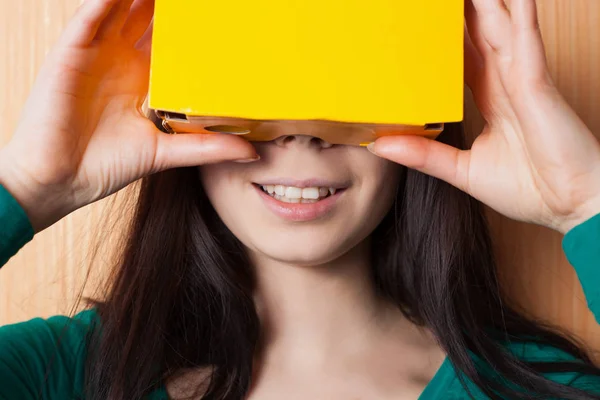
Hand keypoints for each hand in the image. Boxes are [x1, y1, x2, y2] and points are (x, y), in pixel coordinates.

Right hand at [0, 0, 258, 232]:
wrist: (59, 180)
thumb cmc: (105, 166)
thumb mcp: (166, 153)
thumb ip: (206, 148)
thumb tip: (250, 152)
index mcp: (144, 82)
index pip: (173, 46)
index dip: (192, 31)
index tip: (218, 19)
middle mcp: (122, 63)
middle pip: (150, 21)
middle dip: (172, 9)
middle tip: (199, 2)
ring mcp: (97, 55)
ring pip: (121, 10)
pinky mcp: (71, 53)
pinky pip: (89, 17)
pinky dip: (107, 2)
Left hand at [368, 0, 599, 233]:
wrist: (571, 206)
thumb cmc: (530, 188)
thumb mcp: (462, 170)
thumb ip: (424, 155)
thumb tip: (381, 146)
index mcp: (491, 99)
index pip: (461, 59)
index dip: (443, 40)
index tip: (420, 24)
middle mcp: (506, 82)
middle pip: (478, 35)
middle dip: (461, 12)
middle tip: (436, 0)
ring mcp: (523, 80)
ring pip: (499, 28)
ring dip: (485, 4)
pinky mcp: (537, 86)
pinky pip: (526, 43)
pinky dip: (519, 16)